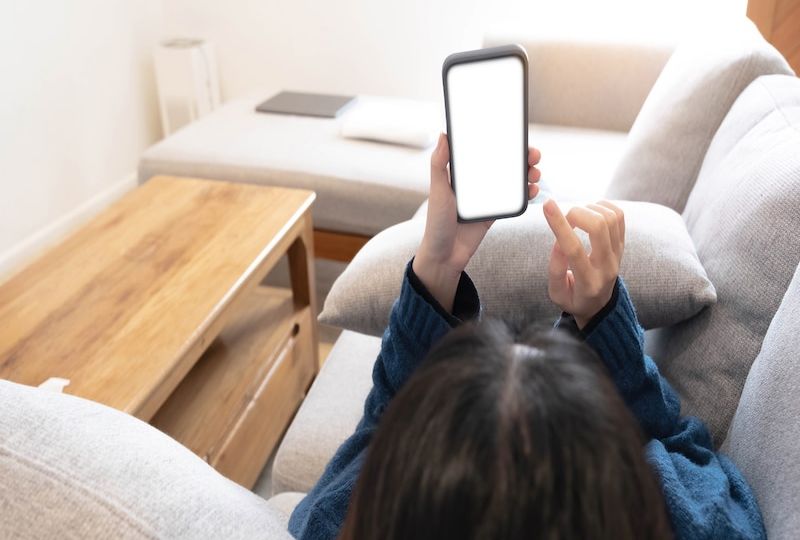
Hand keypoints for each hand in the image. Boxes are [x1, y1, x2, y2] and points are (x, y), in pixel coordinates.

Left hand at [414, 133, 540, 311]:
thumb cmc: (436, 223)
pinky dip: (526, 193)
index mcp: (462, 174)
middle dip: (522, 157)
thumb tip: (443, 134)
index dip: (502, 142)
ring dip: (527, 174)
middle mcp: (476, 183)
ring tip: (535, 174)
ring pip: (512, 180)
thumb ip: (440, 164)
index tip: (517, 136)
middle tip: (533, 155)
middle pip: (503, 164)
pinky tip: (533, 190)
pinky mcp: (495, 213)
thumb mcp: (437, 191)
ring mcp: (487, 198)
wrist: (445, 256)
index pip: (484, 151)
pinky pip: (514, 200)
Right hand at [542, 199, 624, 328]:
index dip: (559, 224)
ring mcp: (618, 255)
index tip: (547, 205)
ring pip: (610, 218)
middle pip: (599, 227)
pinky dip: (602, 207)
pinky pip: (619, 216)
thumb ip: (556, 269)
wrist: (599, 304)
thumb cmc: (573, 298)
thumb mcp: (556, 293)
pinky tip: (590, 213)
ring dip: (589, 209)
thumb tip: (558, 240)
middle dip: (577, 213)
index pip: (574, 249)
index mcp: (588, 282)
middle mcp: (607, 267)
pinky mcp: (622, 245)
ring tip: (576, 217)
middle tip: (565, 218)